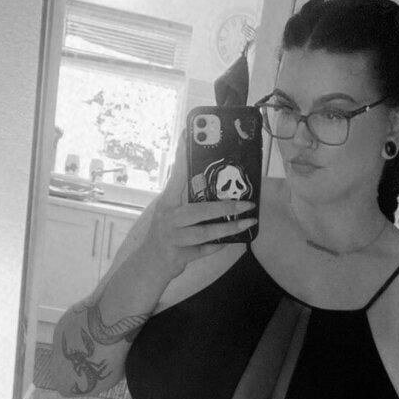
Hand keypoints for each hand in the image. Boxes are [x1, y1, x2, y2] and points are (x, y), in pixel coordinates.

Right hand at [143, 130, 256, 276]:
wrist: (150, 264)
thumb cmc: (166, 234)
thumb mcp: (170, 212)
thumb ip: (185, 197)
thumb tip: (211, 182)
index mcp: (167, 202)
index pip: (177, 175)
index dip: (183, 156)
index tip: (189, 134)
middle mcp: (168, 217)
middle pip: (199, 210)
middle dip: (226, 206)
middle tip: (248, 203)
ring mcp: (173, 237)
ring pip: (205, 232)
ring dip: (229, 227)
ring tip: (249, 221)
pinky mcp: (180, 255)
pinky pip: (205, 249)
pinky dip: (219, 245)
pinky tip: (235, 240)